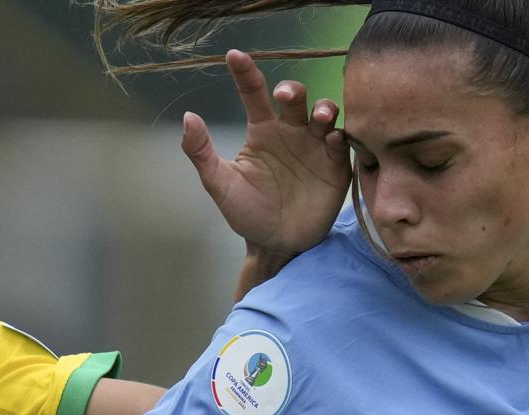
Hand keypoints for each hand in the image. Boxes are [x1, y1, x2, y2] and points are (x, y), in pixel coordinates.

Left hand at [179, 50, 350, 268]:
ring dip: (324, 109)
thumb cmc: (246, 213)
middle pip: (295, 98)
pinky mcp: (334, 164)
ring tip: (319, 118)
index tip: (234, 55)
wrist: (275, 245)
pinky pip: (341, 142)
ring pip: (324, 113)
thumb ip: (201, 153)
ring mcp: (314, 145)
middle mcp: (289, 131)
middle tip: (284, 96)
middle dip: (292, 90)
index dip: (245, 73)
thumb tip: (188, 117)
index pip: (253, 94)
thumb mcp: (220, 185)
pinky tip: (332, 139)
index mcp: (261, 131)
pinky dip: (339, 136)